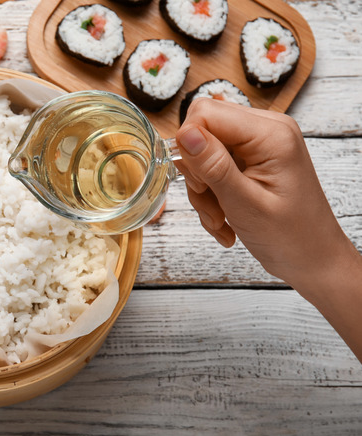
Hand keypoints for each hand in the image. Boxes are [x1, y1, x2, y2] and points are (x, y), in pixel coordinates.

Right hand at [174, 99, 351, 291]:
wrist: (313, 259)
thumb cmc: (291, 237)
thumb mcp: (245, 204)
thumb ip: (213, 166)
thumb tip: (185, 134)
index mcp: (271, 135)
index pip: (205, 113)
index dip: (189, 146)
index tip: (200, 184)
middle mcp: (267, 130)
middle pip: (202, 131)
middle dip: (197, 172)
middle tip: (210, 203)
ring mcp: (260, 144)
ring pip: (203, 152)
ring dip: (203, 190)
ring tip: (220, 218)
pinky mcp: (253, 158)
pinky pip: (213, 166)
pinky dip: (211, 194)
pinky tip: (224, 218)